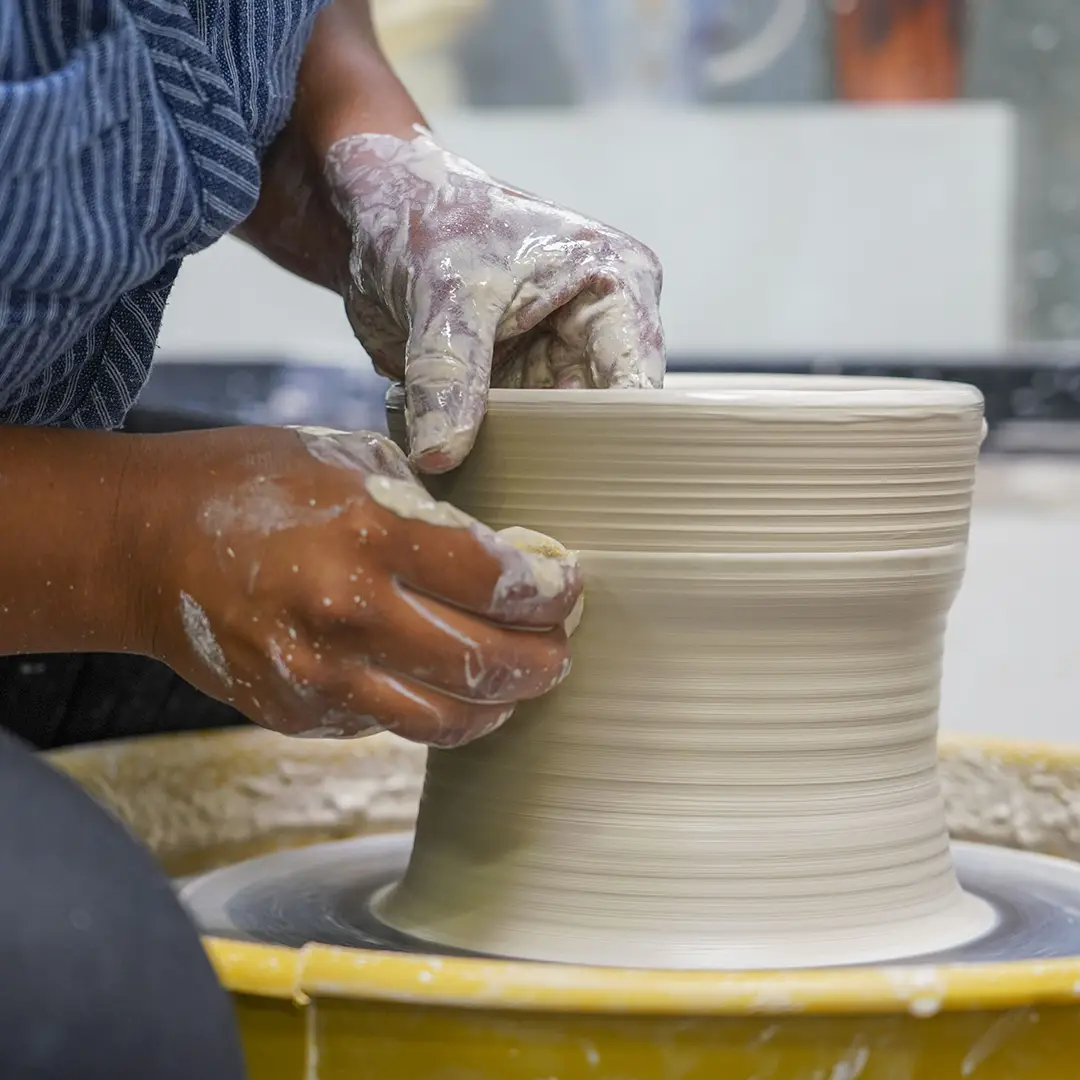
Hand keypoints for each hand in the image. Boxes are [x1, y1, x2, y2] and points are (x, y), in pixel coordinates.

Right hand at [146, 426, 580, 744]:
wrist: (145, 543)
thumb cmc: (250, 486)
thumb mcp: (349, 460)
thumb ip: (428, 510)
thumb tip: (502, 555)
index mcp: (368, 531)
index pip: (497, 579)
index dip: (550, 590)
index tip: (567, 587)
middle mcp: (347, 612)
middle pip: (486, 662)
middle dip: (544, 659)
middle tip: (560, 645)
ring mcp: (318, 676)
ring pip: (448, 719)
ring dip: (501, 704)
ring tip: (519, 682)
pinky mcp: (297, 714)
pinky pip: (390, 727)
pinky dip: (434, 712)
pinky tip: (447, 687)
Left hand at [324, 127, 665, 472]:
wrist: (375, 212)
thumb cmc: (430, 217)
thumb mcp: (447, 293)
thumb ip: (449, 374)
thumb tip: (440, 456)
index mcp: (616, 289)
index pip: (636, 380)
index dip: (616, 435)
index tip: (587, 483)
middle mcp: (596, 332)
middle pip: (601, 418)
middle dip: (566, 457)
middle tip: (535, 504)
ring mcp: (554, 364)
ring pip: (555, 437)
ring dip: (525, 464)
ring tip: (501, 499)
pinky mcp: (513, 387)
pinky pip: (512, 437)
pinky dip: (489, 457)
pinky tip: (472, 482)